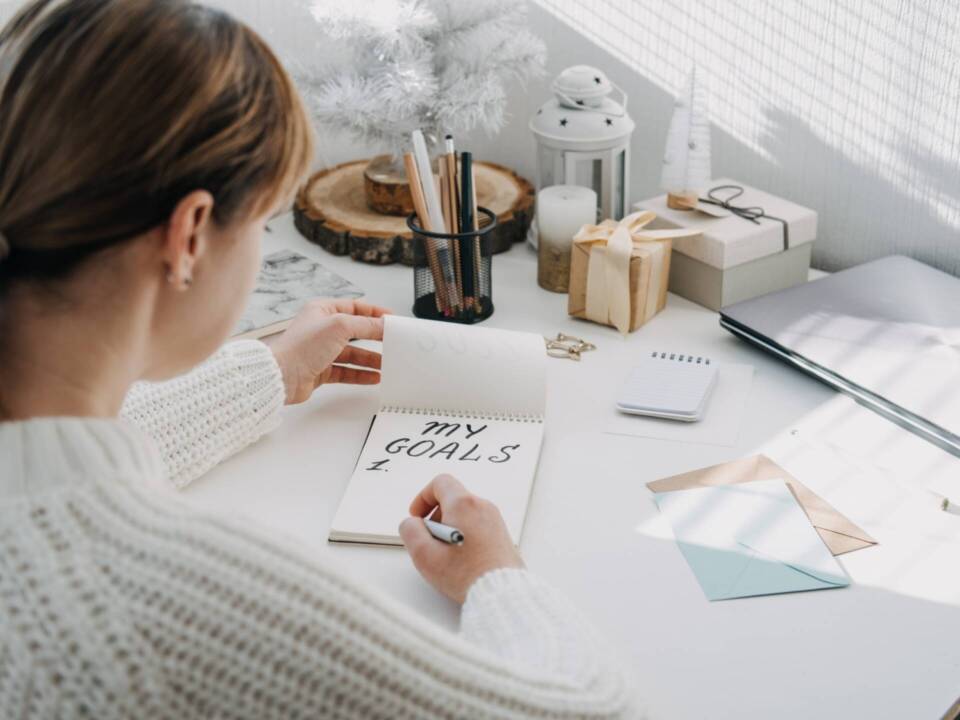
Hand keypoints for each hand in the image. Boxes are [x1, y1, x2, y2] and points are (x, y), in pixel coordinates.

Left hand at [265, 299, 389, 404]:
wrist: (281, 375)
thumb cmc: (301, 346)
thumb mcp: (340, 326)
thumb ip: (366, 325)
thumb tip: (385, 324)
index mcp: (322, 310)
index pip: (354, 307)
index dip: (374, 312)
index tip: (391, 318)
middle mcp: (321, 329)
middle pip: (356, 332)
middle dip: (375, 338)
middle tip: (392, 342)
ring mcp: (321, 351)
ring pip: (352, 353)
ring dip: (370, 359)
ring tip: (387, 364)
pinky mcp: (321, 370)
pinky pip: (346, 371)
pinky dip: (360, 374)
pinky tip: (374, 377)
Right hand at [399, 474, 523, 603]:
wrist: (501, 592)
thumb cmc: (467, 575)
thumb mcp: (424, 555)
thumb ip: (410, 531)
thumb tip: (412, 523)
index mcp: (464, 505)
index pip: (440, 482)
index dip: (423, 497)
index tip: (418, 516)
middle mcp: (483, 507)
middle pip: (452, 498)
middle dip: (436, 516)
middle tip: (430, 540)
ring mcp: (495, 520)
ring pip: (465, 513)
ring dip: (449, 527)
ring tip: (446, 554)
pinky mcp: (501, 534)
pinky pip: (477, 525)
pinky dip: (464, 535)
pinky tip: (461, 559)